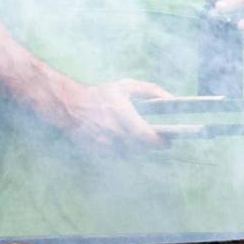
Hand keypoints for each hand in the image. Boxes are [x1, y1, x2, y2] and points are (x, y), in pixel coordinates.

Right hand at [49, 76, 167, 147]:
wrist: (71, 106)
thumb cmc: (101, 94)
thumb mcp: (127, 87)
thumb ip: (151, 91)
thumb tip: (173, 98)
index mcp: (123, 116)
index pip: (147, 137)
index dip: (160, 142)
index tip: (168, 141)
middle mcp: (114, 133)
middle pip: (141, 149)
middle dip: (150, 145)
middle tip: (152, 138)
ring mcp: (105, 145)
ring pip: (130, 154)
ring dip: (137, 148)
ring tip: (135, 137)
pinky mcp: (97, 153)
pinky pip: (116, 157)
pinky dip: (122, 151)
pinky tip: (119, 140)